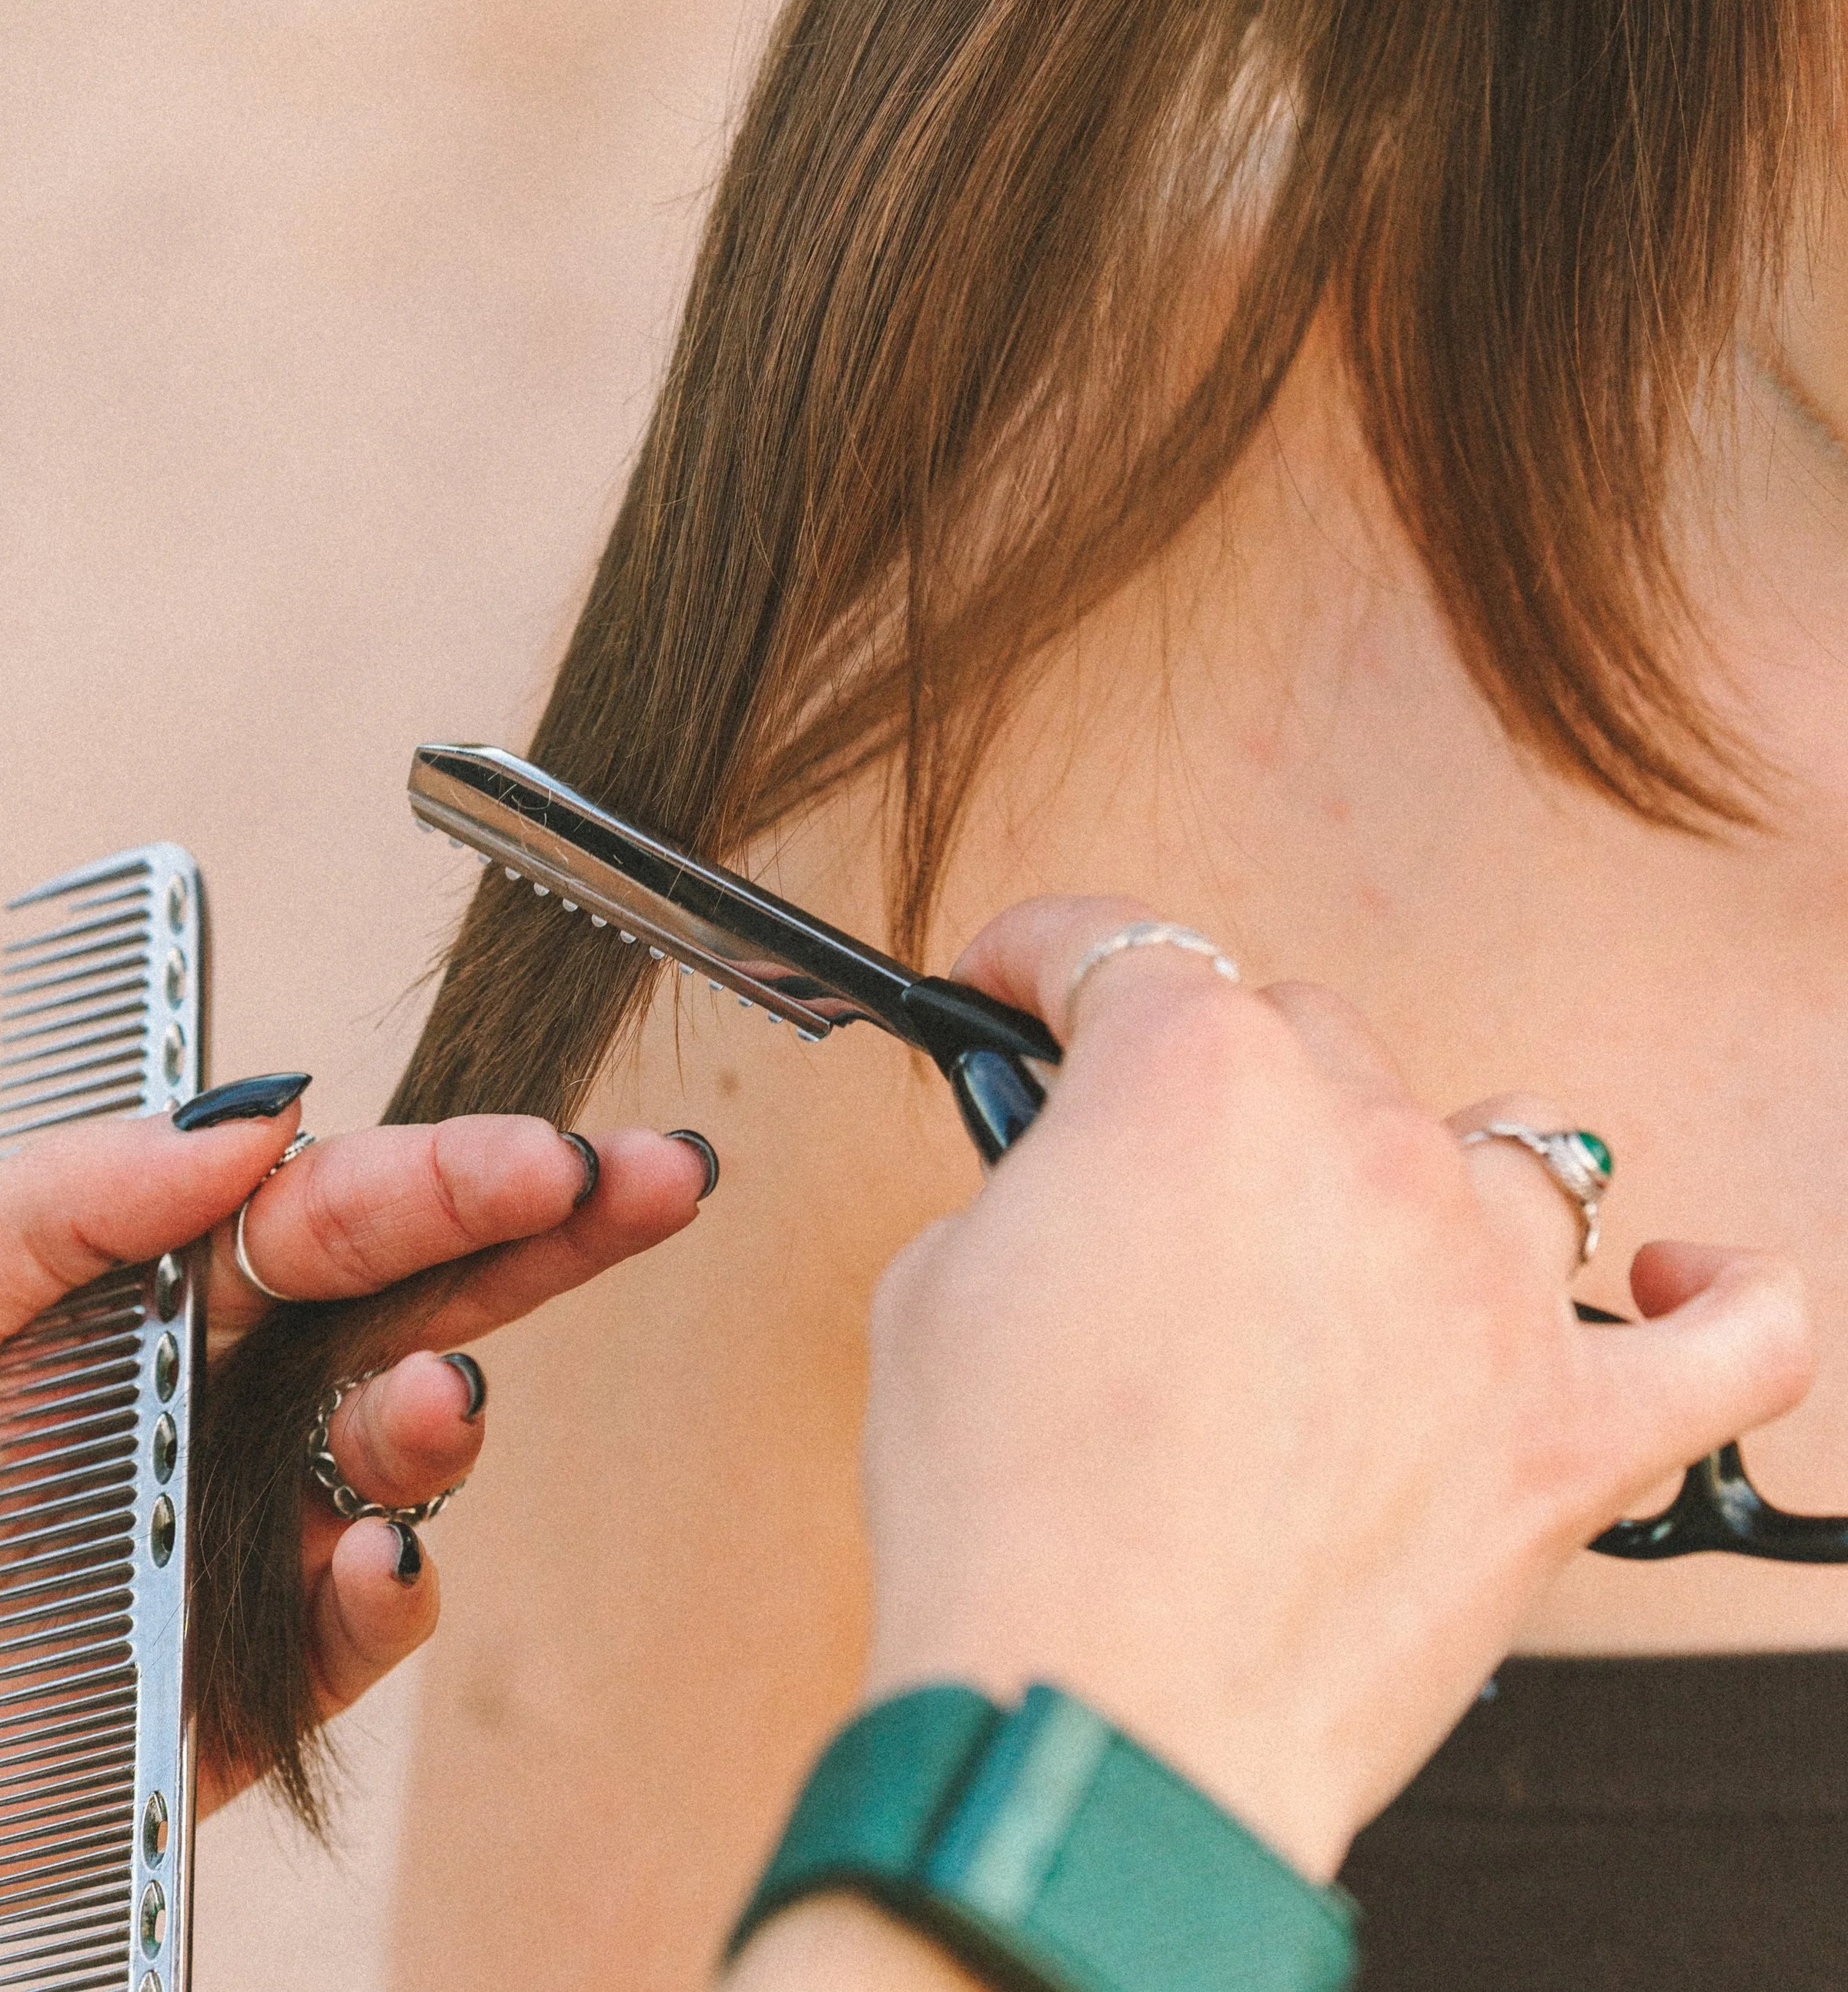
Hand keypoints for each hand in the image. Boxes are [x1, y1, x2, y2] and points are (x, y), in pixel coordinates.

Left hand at [0, 1088, 712, 1934]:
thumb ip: (76, 1194)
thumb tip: (257, 1112)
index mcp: (153, 1295)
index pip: (329, 1210)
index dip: (450, 1172)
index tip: (553, 1154)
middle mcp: (223, 1396)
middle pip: (418, 1294)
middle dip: (547, 1235)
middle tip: (654, 1185)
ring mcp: (250, 1529)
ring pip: (401, 1447)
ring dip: (442, 1411)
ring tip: (437, 1397)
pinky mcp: (255, 1670)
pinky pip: (362, 1616)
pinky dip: (388, 1587)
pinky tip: (373, 1561)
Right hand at [856, 898, 1812, 1884]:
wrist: (1094, 1722)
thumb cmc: (1007, 1516)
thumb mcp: (938, 1281)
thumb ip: (1028, 1182)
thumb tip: (1074, 1182)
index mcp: (1195, 1082)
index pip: (1126, 951)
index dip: (1049, 961)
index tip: (1024, 987)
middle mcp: (1363, 1147)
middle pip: (1311, 1037)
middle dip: (1219, 1085)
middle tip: (1149, 1174)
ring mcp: (1487, 1289)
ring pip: (1506, 1150)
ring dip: (1420, 1168)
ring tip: (1359, 1234)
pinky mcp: (1569, 1436)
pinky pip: (1734, 1342)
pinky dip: (1722, 1296)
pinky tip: (1680, 1276)